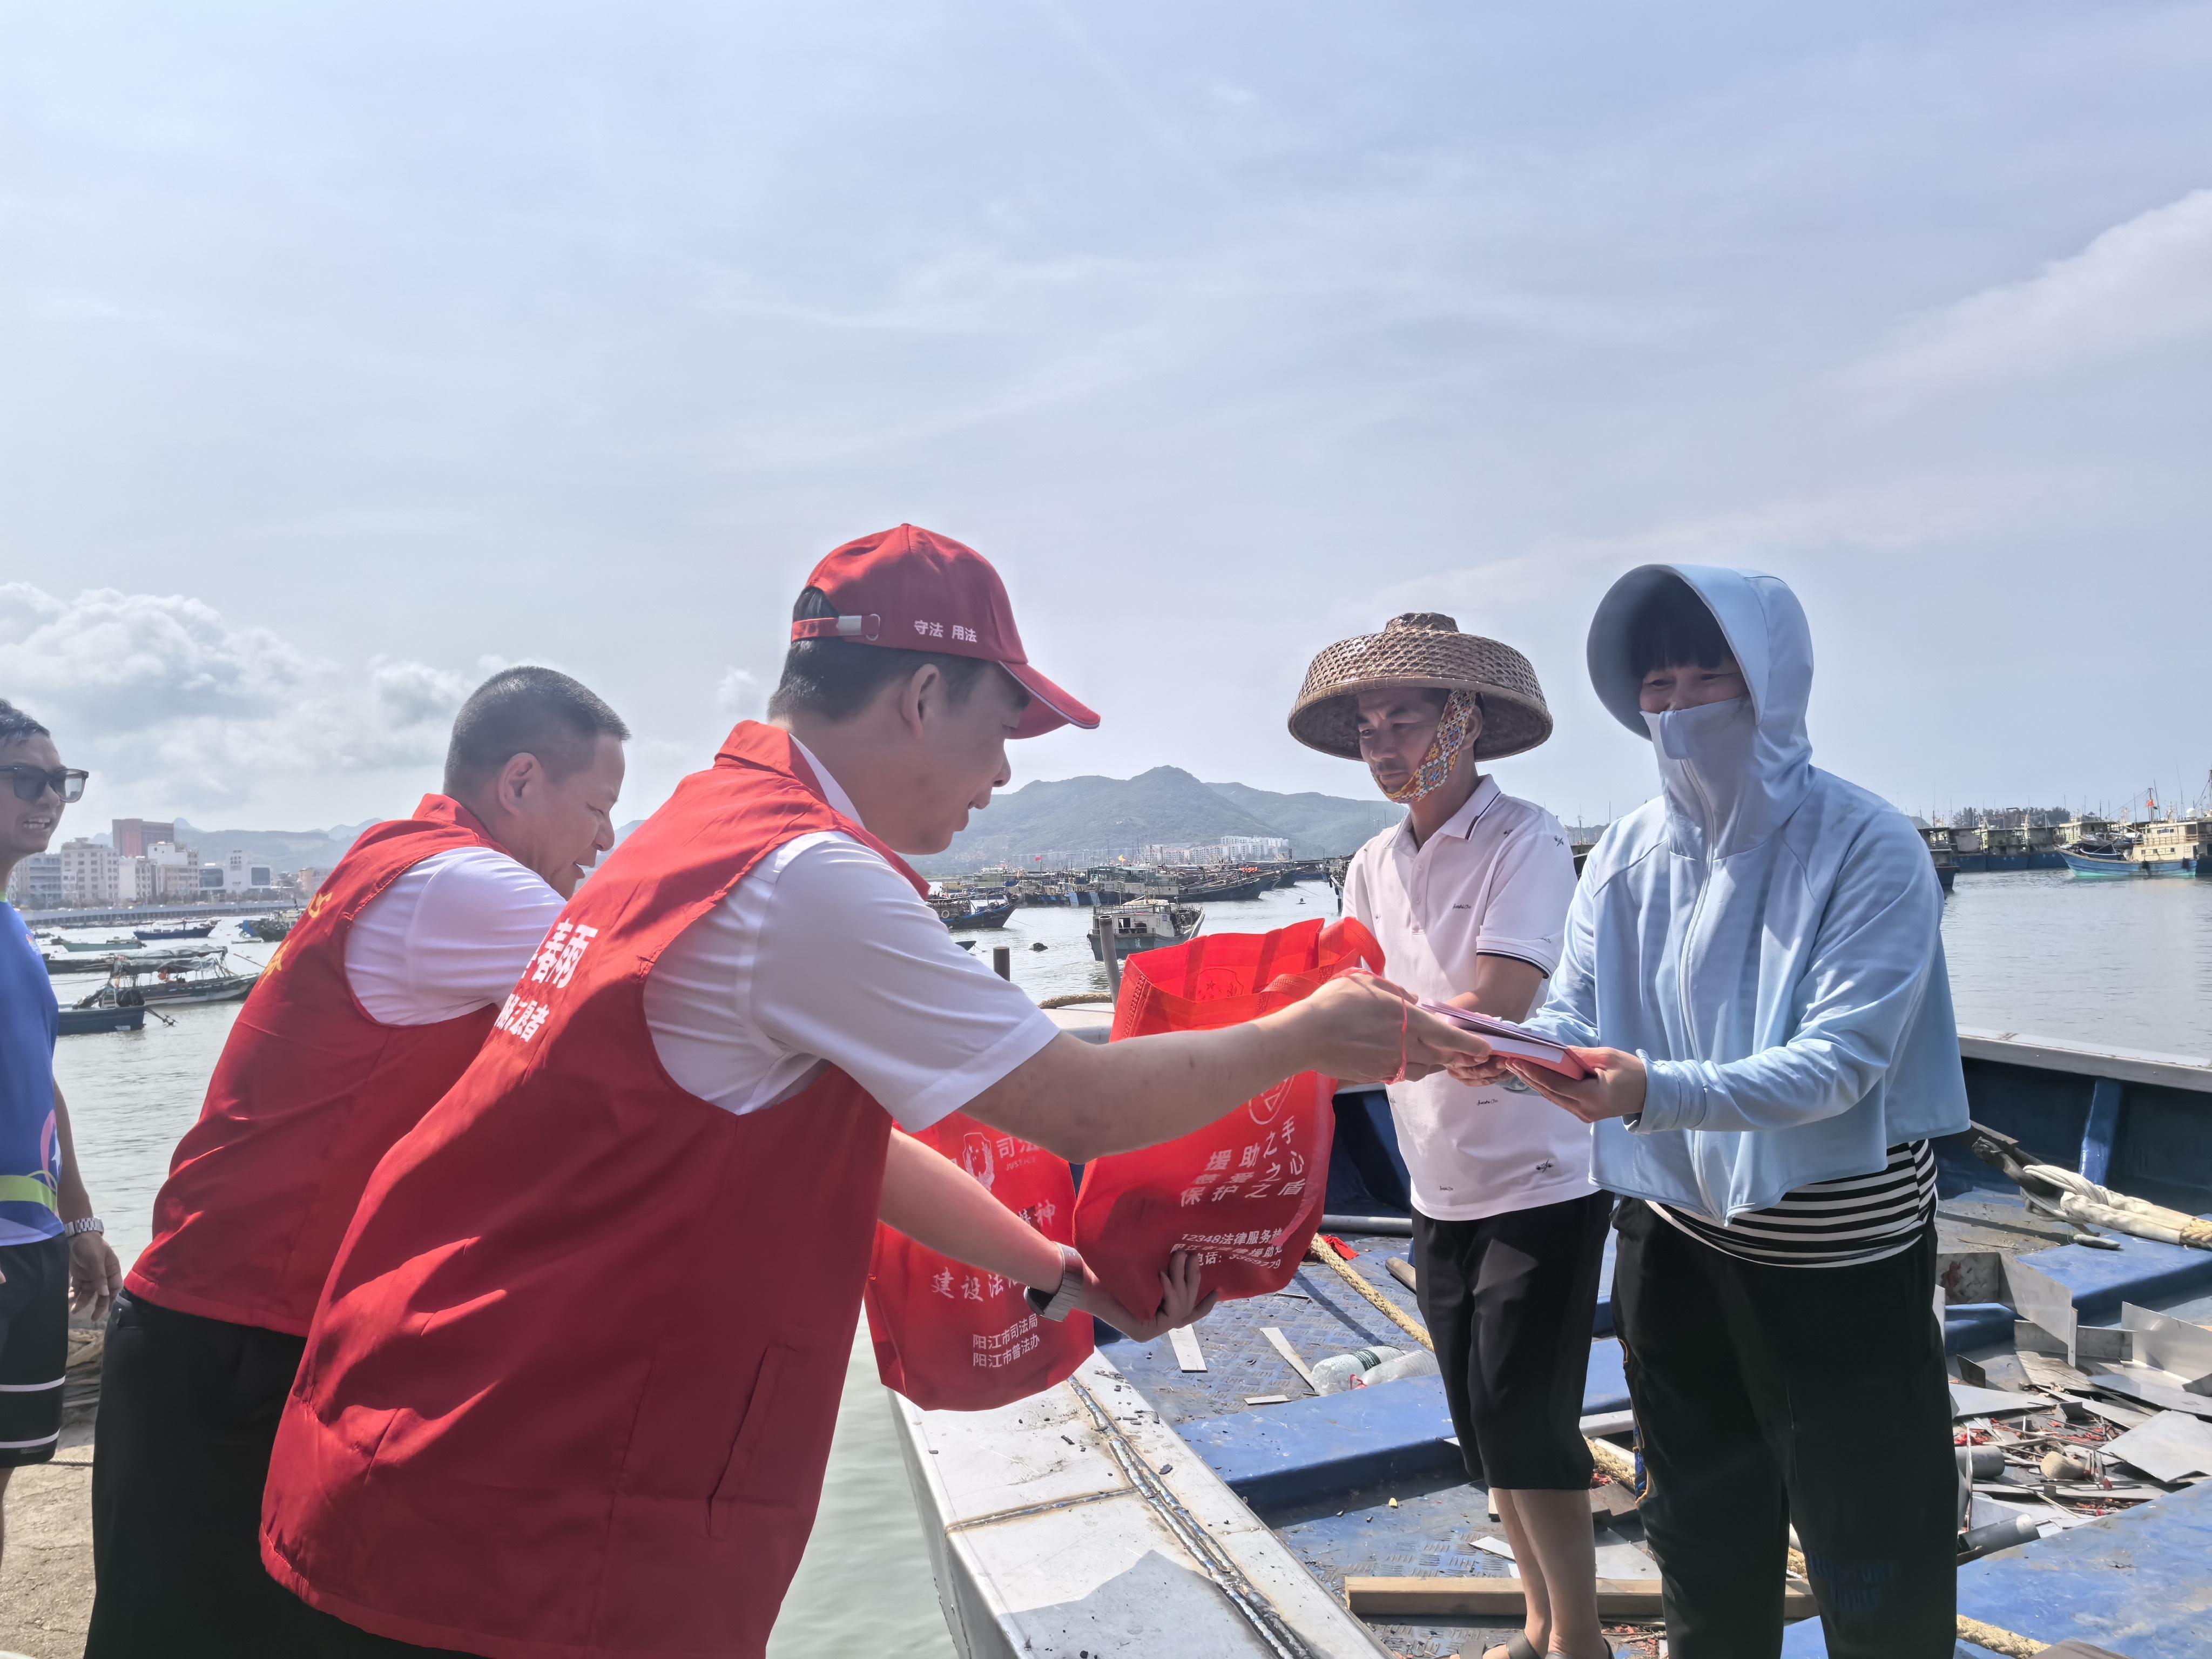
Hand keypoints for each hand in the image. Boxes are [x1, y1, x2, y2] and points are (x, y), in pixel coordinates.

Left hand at [69, 1231, 121, 1322]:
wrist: (76, 1236)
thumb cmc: (91, 1246)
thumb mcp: (96, 1260)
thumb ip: (100, 1277)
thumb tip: (104, 1294)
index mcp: (112, 1270)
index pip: (114, 1287)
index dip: (112, 1299)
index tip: (107, 1310)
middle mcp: (103, 1276)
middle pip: (102, 1294)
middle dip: (97, 1305)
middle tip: (93, 1318)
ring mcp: (91, 1277)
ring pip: (88, 1294)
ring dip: (82, 1302)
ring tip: (74, 1310)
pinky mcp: (79, 1277)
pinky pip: (77, 1289)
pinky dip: (73, 1295)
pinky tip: (68, 1300)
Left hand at [1078, 1250, 1218, 1342]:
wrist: (1083, 1279)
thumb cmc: (1109, 1270)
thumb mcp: (1144, 1269)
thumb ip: (1164, 1269)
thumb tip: (1187, 1252)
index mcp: (1153, 1313)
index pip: (1186, 1312)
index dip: (1204, 1303)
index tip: (1219, 1288)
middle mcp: (1153, 1326)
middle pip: (1187, 1308)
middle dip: (1193, 1280)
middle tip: (1193, 1255)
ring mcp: (1149, 1332)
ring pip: (1181, 1310)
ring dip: (1182, 1281)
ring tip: (1178, 1256)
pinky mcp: (1144, 1333)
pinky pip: (1170, 1313)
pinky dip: (1170, 1292)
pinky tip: (1162, 1275)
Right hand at [1288, 971, 1492, 1083]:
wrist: (1306, 1036)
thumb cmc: (1335, 1003)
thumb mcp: (1366, 984)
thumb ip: (1395, 992)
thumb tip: (1414, 1000)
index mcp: (1409, 1021)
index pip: (1449, 1037)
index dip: (1470, 1044)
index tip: (1485, 1048)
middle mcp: (1406, 1047)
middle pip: (1441, 1056)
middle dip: (1454, 1054)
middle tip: (1462, 1051)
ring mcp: (1391, 1065)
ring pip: (1424, 1069)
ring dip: (1434, 1063)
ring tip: (1436, 1057)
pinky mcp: (1376, 1076)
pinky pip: (1403, 1074)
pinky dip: (1412, 1068)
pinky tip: (1405, 1060)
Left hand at [1502, 1047, 1646, 1122]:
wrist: (1650, 1093)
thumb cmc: (1632, 1072)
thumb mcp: (1607, 1058)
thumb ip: (1579, 1056)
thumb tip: (1555, 1052)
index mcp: (1591, 1098)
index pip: (1555, 1085)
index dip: (1535, 1073)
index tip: (1518, 1061)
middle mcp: (1584, 1110)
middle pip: (1550, 1093)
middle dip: (1529, 1077)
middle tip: (1509, 1061)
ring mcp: (1584, 1115)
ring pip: (1553, 1097)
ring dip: (1535, 1082)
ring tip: (1516, 1067)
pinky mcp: (1584, 1113)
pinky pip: (1561, 1099)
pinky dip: (1547, 1087)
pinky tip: (1534, 1076)